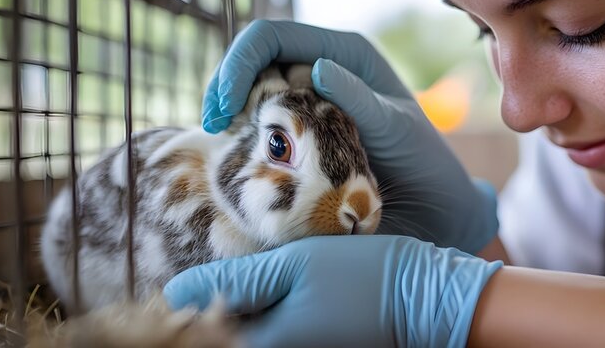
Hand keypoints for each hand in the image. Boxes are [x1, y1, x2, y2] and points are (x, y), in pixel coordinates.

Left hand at [163, 235, 502, 346]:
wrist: (428, 297)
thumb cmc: (365, 277)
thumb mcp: (297, 266)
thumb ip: (237, 281)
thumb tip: (175, 293)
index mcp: (265, 346)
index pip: (198, 338)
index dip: (187, 308)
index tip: (189, 284)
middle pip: (222, 339)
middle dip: (209, 310)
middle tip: (217, 278)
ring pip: (247, 335)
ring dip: (236, 310)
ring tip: (244, 281)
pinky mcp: (312, 347)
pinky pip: (272, 334)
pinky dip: (262, 315)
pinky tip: (271, 291)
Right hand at [202, 20, 496, 252]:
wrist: (434, 207)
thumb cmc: (425, 163)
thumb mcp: (394, 127)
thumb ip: (357, 98)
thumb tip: (313, 67)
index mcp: (342, 53)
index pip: (272, 37)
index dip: (239, 62)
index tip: (226, 107)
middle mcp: (320, 70)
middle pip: (252, 61)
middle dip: (226, 86)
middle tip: (213, 125)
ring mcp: (308, 102)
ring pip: (251, 93)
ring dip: (231, 111)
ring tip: (223, 138)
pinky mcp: (301, 135)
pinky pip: (262, 126)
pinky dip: (245, 137)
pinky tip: (239, 153)